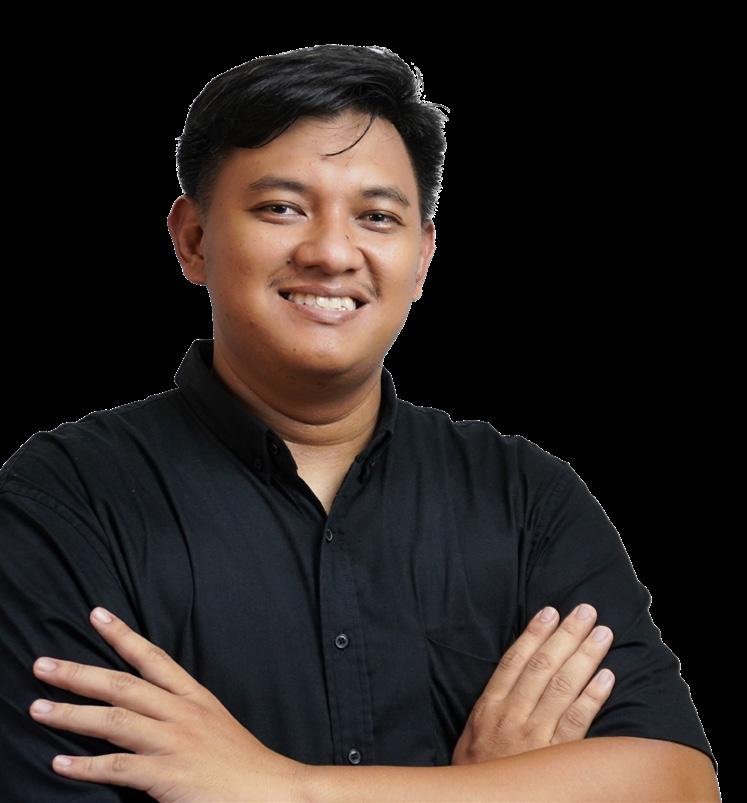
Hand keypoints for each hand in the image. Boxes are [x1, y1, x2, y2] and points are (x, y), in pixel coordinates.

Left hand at [28, 607, 307, 801]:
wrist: (271, 790)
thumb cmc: (241, 762)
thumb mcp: (213, 724)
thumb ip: (180, 714)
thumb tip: (146, 709)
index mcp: (194, 697)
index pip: (153, 658)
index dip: (122, 635)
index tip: (97, 615)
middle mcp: (181, 712)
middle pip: (122, 685)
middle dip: (80, 673)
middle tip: (44, 664)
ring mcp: (174, 742)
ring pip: (114, 720)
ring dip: (71, 714)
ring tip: (37, 708)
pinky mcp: (168, 775)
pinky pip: (119, 767)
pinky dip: (85, 766)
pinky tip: (60, 763)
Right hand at [451, 603, 614, 764]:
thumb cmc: (477, 775)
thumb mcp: (473, 736)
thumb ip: (494, 707)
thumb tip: (517, 674)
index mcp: (489, 708)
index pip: (514, 662)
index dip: (533, 634)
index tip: (550, 612)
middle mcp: (511, 717)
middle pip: (542, 667)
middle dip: (565, 636)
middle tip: (585, 612)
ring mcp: (534, 738)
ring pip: (562, 688)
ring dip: (584, 657)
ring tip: (601, 634)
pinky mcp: (555, 761)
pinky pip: (577, 723)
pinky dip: (593, 698)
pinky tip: (607, 677)